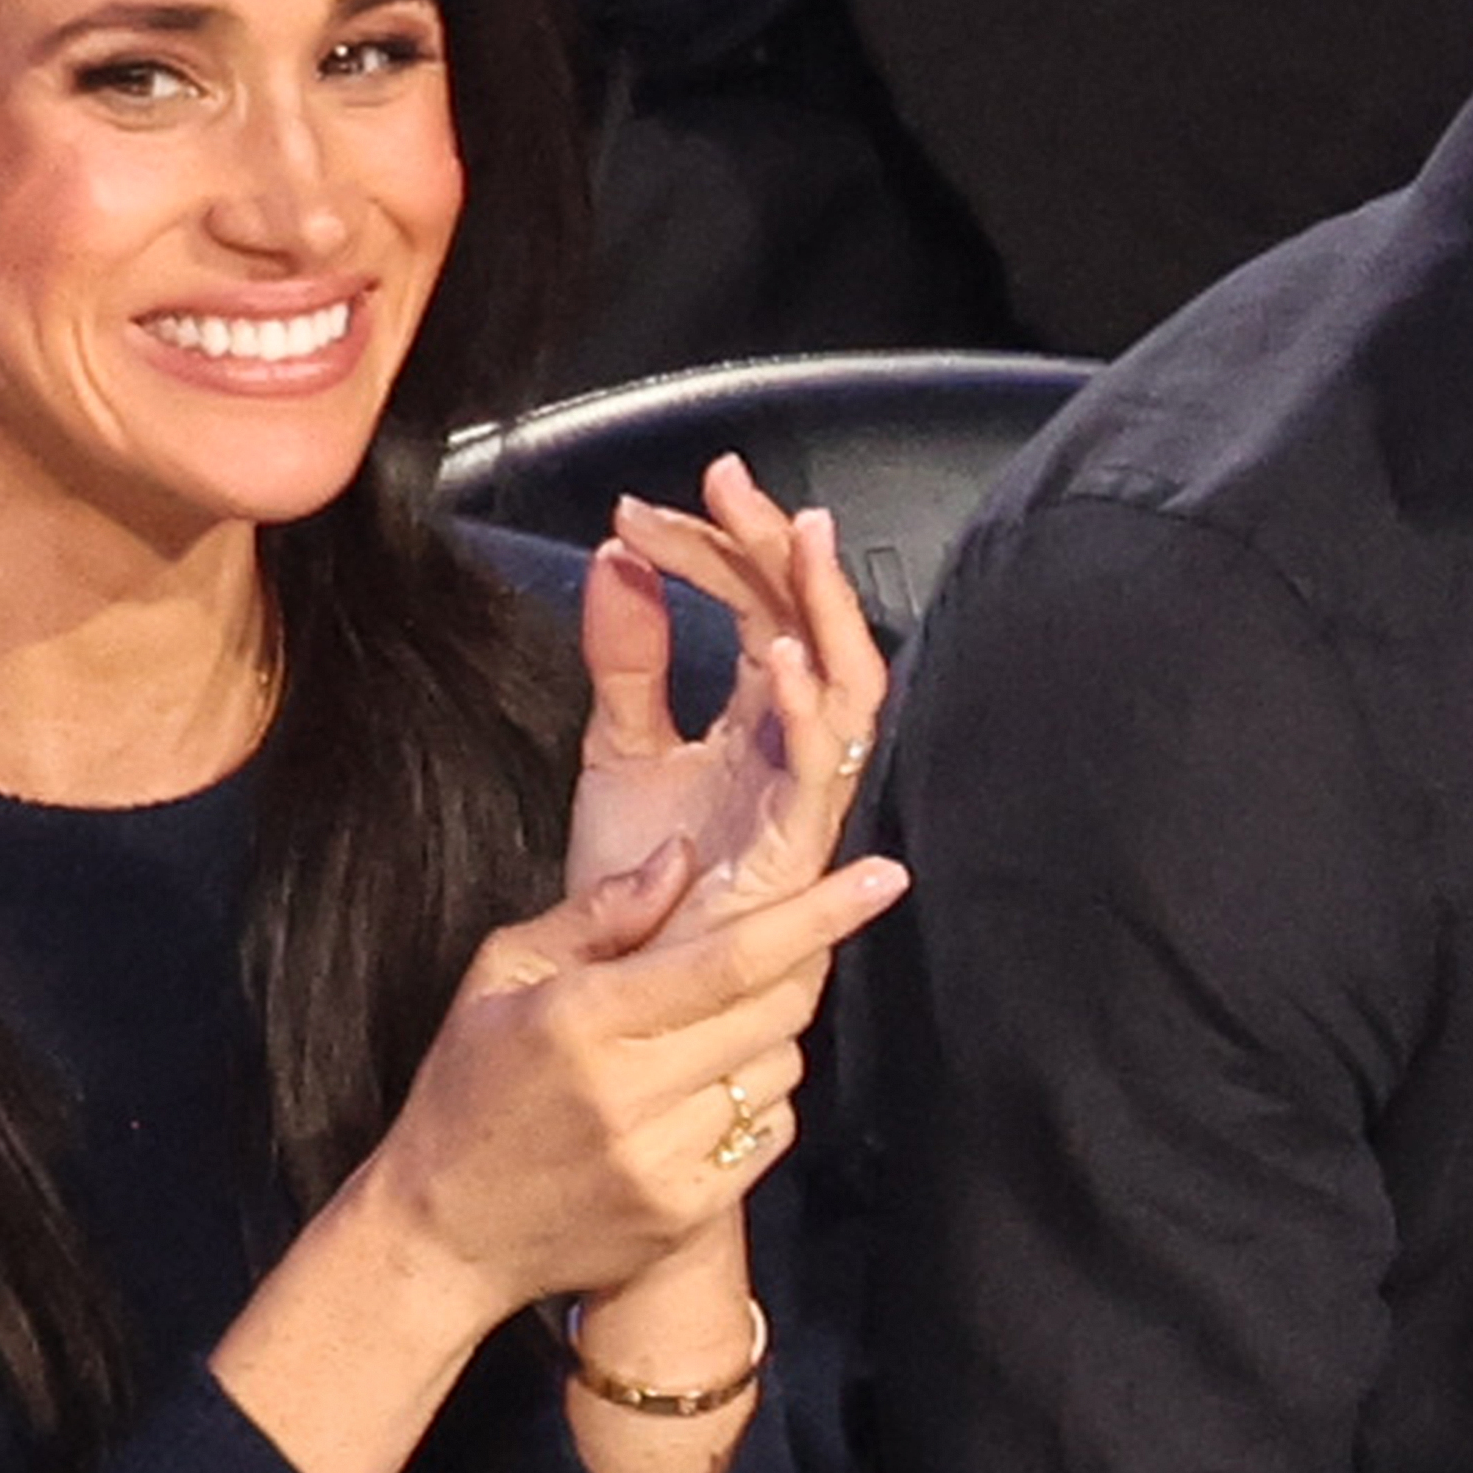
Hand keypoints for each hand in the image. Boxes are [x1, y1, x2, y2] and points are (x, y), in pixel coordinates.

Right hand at [363, 835, 904, 1332]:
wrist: (444, 1234)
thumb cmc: (467, 1092)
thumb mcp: (502, 977)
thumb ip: (599, 914)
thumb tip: (683, 860)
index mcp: (584, 1019)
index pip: (731, 959)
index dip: (817, 916)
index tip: (883, 877)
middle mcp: (631, 1093)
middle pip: (774, 1012)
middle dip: (782, 976)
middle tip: (747, 968)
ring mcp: (663, 1161)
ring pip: (778, 1072)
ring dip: (761, 1043)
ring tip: (692, 1047)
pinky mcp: (684, 1213)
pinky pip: (766, 1136)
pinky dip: (752, 1106)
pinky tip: (692, 1103)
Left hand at [567, 463, 888, 925]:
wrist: (623, 987)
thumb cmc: (636, 888)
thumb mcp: (618, 747)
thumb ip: (626, 655)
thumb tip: (619, 556)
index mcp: (760, 721)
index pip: (760, 605)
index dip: (714, 546)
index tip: (642, 510)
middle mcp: (794, 751)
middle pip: (815, 624)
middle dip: (779, 548)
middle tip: (727, 484)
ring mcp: (803, 798)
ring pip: (853, 684)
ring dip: (828, 608)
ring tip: (796, 537)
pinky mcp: (796, 851)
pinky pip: (823, 775)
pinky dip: (812, 713)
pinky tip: (785, 659)